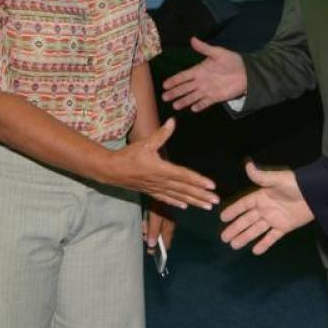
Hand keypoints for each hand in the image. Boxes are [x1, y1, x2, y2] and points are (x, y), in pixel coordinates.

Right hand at [100, 118, 218, 209]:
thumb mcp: (145, 143)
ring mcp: (156, 189)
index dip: (198, 181)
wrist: (111, 170)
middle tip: (215, 201)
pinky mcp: (151, 192)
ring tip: (207, 206)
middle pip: (185, 189)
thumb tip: (172, 121)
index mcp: (162, 169)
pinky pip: (166, 199)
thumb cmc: (129, 155)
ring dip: (194, 202)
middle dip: (201, 195)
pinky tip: (185, 206)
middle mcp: (161, 181)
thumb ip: (161, 134)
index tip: (211, 185)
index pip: (184, 175)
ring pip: (178, 197)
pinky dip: (177, 203)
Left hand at [142, 206, 175, 253]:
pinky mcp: (158, 217)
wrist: (157, 191)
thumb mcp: (155, 218)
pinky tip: (144, 221)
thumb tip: (152, 245)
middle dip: (150, 239)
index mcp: (169, 228)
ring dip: (147, 232)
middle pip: (159, 239)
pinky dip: (147, 226)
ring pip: (154, 233)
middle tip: (143, 234)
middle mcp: (168, 226)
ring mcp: (163, 222)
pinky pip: (152, 226)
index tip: (149, 250)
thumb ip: (154, 231)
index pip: (166, 245)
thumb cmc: (157, 204)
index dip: (158, 249)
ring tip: (143, 226)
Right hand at [161, 37, 246, 110]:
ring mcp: (207, 90)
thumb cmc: (231, 61)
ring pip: (193, 96)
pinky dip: (200, 105)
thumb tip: (192, 39)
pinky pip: (205, 102)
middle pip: (185, 88)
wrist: (246, 72)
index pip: (184, 76)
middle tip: (164, 97)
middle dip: (175, 92)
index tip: (165, 84)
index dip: (174, 80)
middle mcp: (200, 81)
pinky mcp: (215, 97)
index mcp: (199, 70)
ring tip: (175, 106)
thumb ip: (204, 48)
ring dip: (184, 101)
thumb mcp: (218, 52)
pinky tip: (193, 108)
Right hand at [220, 161, 313, 253]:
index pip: (243, 204)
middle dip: (235, 228)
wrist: (315, 195)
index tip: (222, 218)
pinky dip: (264, 244)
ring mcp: (274, 218)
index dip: (233, 210)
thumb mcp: (278, 180)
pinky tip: (255, 251)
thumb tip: (247, 164)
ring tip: (233, 245)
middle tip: (223, 238)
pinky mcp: (284, 227)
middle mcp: (265, 208)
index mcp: (261, 196)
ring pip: (256, 230)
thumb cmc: (296, 185)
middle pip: (247, 220)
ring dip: (245, 237)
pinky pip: (271, 237)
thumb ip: (262, 176)